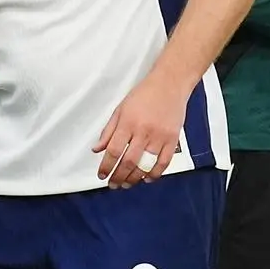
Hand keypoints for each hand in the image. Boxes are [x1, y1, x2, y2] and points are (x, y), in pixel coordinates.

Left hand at [92, 74, 188, 188]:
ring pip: (146, 165)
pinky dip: (155, 174)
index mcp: (128, 122)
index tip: (102, 175)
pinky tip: (146, 179)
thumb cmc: (143, 95)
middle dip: (118, 176)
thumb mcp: (120, 109)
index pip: (114, 150)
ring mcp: (159, 136)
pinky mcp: (173, 139)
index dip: (106, 166)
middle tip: (113, 184)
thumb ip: (108, 130)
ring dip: (134, 178)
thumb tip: (97, 149)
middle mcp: (143, 131)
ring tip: (126, 184)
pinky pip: (164, 162)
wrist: (169, 84)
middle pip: (129, 161)